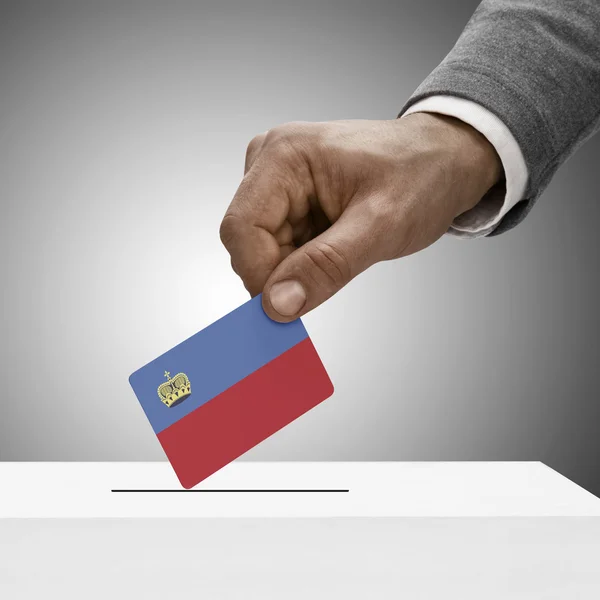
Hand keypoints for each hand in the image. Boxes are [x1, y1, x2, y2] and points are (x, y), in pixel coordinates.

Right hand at [220, 114, 501, 321]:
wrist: (443, 161)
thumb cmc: (421, 176)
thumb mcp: (381, 225)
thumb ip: (326, 265)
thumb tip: (277, 304)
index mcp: (284, 155)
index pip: (241, 228)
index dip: (259, 275)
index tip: (289, 308)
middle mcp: (270, 163)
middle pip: (248, 242)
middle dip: (283, 273)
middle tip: (331, 276)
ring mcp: (277, 182)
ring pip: (262, 250)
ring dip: (297, 268)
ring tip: (344, 251)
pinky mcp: (288, 200)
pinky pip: (279, 248)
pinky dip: (303, 263)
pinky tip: (336, 248)